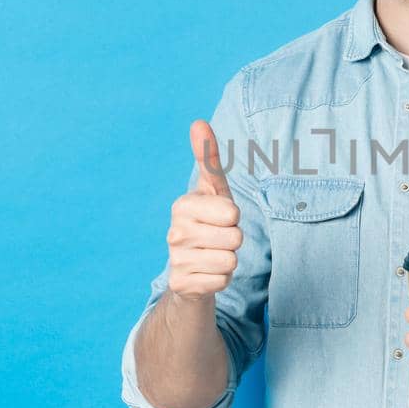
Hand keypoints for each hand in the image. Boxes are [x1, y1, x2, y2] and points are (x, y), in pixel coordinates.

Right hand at [165, 119, 242, 299]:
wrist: (190, 271)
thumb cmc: (208, 224)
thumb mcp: (213, 192)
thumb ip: (209, 159)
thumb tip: (198, 122)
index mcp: (182, 206)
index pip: (232, 212)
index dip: (233, 218)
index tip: (220, 218)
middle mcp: (174, 232)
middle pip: (234, 237)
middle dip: (233, 241)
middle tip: (218, 240)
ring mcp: (175, 260)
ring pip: (230, 261)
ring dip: (228, 261)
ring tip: (212, 256)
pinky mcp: (181, 285)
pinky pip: (222, 281)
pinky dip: (220, 280)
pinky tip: (206, 274)